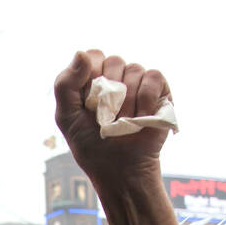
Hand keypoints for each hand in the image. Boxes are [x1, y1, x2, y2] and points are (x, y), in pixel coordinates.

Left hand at [52, 50, 186, 224]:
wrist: (120, 171)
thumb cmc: (91, 146)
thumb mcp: (67, 117)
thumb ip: (65, 84)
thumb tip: (82, 53)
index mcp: (92, 80)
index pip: (93, 55)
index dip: (91, 75)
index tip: (89, 102)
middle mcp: (117, 78)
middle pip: (114, 61)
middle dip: (109, 93)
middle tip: (107, 118)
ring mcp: (139, 83)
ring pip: (134, 69)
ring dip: (127, 102)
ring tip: (124, 124)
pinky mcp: (160, 92)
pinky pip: (153, 77)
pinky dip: (146, 99)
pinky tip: (141, 119)